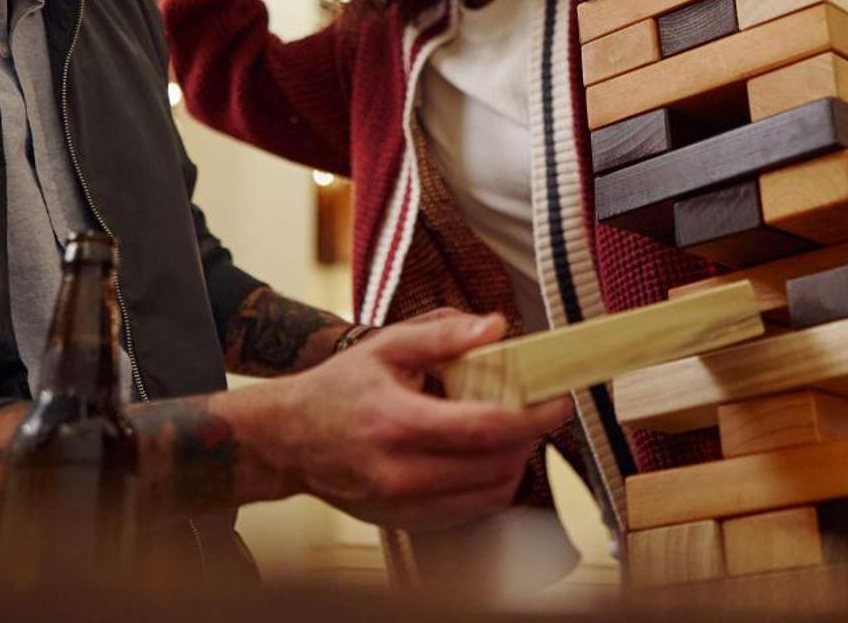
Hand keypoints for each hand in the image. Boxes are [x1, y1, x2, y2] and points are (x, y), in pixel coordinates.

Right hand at [252, 312, 568, 530]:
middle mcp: (399, 472)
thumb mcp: (386, 346)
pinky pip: (470, 511)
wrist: (288, 440)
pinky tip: (488, 457)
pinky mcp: (405, 522)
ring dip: (515, 462)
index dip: (532, 416)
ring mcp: (401, 504)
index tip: (558, 400)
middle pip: (495, 465)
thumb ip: (442, 334)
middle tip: (539, 409)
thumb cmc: (340, 387)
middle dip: (529, 437)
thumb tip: (497, 326)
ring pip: (489, 494)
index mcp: (396, 422)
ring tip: (514, 431)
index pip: (485, 428)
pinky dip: (491, 485)